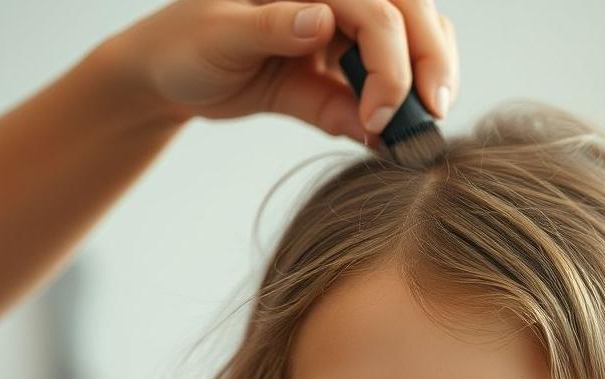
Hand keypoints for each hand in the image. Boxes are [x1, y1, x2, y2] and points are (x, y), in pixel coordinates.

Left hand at [102, 0, 458, 144]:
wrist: (170, 78)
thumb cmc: (183, 45)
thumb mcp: (218, 34)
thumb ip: (270, 25)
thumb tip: (322, 19)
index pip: (375, 8)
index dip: (389, 60)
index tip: (378, 117)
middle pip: (411, 15)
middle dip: (430, 64)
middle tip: (434, 117)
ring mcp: (341, 33)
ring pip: (409, 43)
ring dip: (425, 82)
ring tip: (423, 127)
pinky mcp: (338, 72)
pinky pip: (380, 87)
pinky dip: (395, 113)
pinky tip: (391, 140)